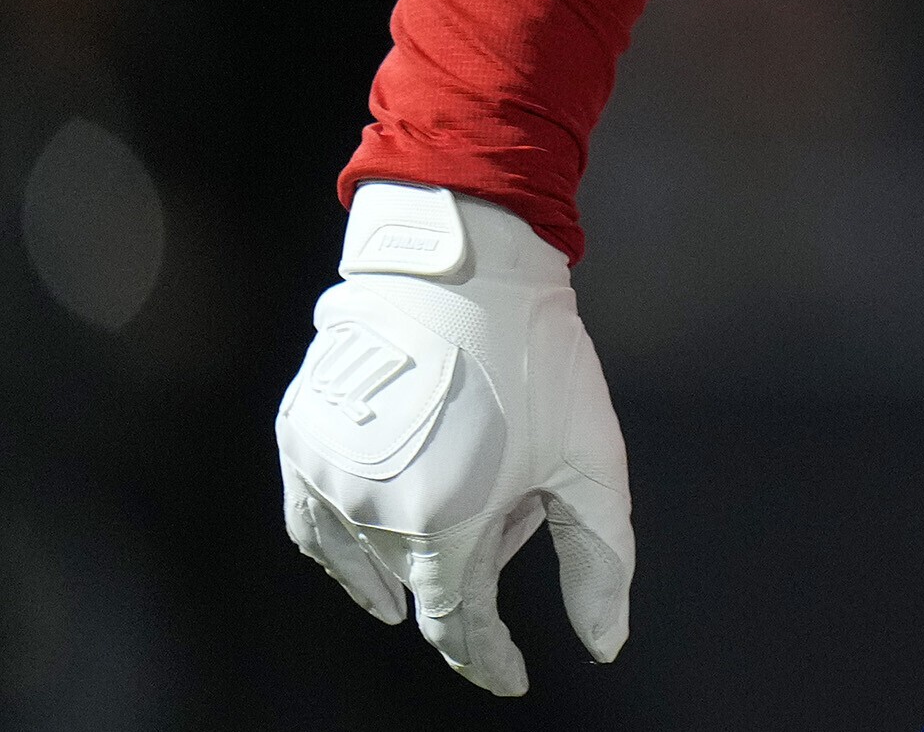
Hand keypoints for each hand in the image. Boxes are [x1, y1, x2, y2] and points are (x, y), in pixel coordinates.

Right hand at [274, 182, 634, 692]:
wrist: (463, 269)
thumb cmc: (535, 361)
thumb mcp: (590, 461)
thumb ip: (599, 562)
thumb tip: (603, 642)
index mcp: (445, 523)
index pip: (458, 624)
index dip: (488, 656)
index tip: (510, 676)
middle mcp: (372, 512)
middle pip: (424, 579)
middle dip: (475, 556)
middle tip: (517, 489)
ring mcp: (324, 478)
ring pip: (368, 555)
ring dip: (416, 547)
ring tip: (461, 492)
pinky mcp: (297, 442)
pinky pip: (312, 526)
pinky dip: (342, 551)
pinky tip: (367, 558)